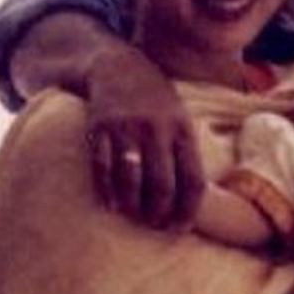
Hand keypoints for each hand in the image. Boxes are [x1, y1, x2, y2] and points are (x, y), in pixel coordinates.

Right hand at [84, 46, 203, 227]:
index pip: (193, 180)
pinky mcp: (99, 128)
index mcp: (183, 130)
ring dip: (133, 206)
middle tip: (154, 224)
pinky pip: (102, 167)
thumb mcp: (180, 119)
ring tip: (134, 217)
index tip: (180, 227)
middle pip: (162, 185)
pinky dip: (107, 190)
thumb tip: (194, 197)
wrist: (118, 66)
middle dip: (159, 213)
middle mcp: (157, 130)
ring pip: (131, 180)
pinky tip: (112, 205)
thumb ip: (186, 152)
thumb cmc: (156, 102)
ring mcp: (127, 129)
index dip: (188, 210)